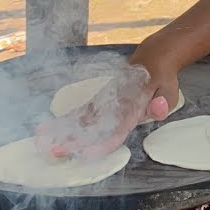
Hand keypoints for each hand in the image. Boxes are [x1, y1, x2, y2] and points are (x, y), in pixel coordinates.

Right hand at [33, 61, 172, 158]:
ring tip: (39, 139)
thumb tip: (156, 110)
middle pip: (91, 123)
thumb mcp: (170, 89)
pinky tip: (46, 127)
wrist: (153, 56)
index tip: (86, 153)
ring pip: (81, 116)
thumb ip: (162, 102)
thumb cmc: (162, 78)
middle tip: (52, 151)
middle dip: (72, 138)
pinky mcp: (99, 97)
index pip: (116, 127)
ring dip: (61, 128)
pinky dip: (65, 119)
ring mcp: (104, 98)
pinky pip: (80, 110)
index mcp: (131, 102)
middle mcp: (113, 101)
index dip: (102, 142)